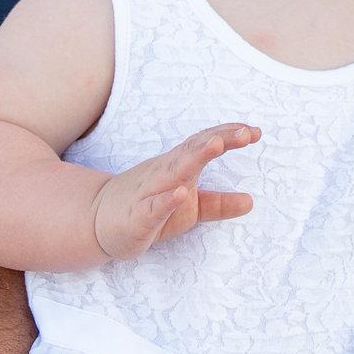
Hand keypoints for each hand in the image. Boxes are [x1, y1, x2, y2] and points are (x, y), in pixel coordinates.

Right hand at [90, 124, 256, 260]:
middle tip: (245, 133)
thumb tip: (251, 201)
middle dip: (219, 140)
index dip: (228, 136)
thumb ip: (218, 204)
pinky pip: (153, 207)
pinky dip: (167, 199)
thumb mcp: (191, 208)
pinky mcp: (138, 218)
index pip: (204, 144)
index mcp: (178, 166)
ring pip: (173, 172)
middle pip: (193, 151)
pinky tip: (182, 193)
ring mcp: (149, 192)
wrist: (99, 221)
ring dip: (195, 157)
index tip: (254, 131)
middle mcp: (164, 173)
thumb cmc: (149, 209)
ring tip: (217, 145)